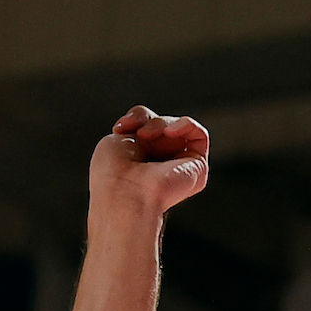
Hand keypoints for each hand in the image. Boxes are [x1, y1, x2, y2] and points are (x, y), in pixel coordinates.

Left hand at [92, 106, 209, 212]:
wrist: (124, 193)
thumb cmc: (111, 175)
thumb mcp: (115, 140)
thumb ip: (137, 127)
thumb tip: (153, 126)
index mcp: (135, 160)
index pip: (144, 125)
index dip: (136, 118)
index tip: (121, 127)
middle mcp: (157, 163)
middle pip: (160, 123)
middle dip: (146, 119)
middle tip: (138, 133)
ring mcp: (176, 165)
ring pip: (177, 127)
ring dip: (161, 123)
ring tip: (146, 135)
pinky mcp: (196, 168)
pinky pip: (199, 135)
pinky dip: (185, 125)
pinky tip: (169, 132)